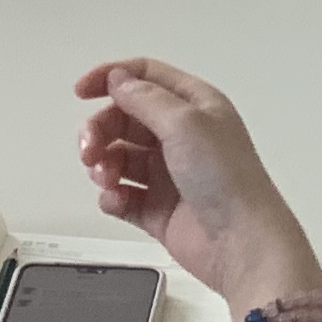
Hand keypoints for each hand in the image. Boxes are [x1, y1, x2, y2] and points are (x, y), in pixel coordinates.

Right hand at [72, 59, 319, 308]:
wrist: (241, 244)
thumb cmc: (223, 176)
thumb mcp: (185, 123)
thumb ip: (145, 97)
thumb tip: (117, 78)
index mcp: (194, 106)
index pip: (145, 77)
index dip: (111, 78)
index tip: (81, 93)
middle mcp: (181, 136)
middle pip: (125, 119)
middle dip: (101, 130)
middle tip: (89, 150)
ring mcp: (169, 174)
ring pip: (119, 157)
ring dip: (104, 164)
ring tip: (106, 178)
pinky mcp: (158, 210)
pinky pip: (123, 195)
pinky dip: (112, 196)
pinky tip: (116, 199)